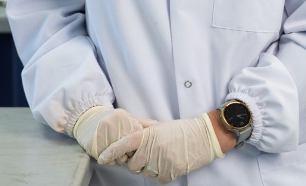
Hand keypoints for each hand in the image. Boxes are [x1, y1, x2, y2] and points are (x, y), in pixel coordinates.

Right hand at [72, 106, 156, 164]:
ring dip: (117, 159)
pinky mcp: (93, 144)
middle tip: (125, 153)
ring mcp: (101, 134)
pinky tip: (108, 154)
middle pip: (126, 150)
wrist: (88, 118)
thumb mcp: (128, 117)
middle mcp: (113, 125)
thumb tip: (160, 126)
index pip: (136, 140)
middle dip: (127, 155)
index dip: (136, 148)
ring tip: (117, 154)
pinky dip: (108, 160)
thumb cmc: (112, 119)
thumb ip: (144, 122)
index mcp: (124, 119)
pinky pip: (105, 159)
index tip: (134, 148)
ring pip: (116, 157)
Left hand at [98, 113, 223, 183]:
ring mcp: (161, 162)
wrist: (204, 137)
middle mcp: (152, 149)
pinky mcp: (170, 173)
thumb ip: (143, 130)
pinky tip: (169, 163)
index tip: (102, 158)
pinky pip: (158, 179)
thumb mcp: (160, 126)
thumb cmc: (181, 130)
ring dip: (150, 168)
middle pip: (133, 165)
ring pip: (145, 174)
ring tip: (162, 156)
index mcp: (149, 135)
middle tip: (148, 154)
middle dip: (137, 162)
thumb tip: (127, 134)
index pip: (124, 144)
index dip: (111, 152)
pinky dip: (162, 174)